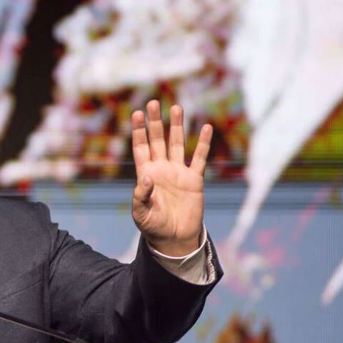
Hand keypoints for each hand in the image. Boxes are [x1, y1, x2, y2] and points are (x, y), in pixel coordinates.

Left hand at [130, 100, 212, 255]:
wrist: (174, 239)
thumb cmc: (153, 227)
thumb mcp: (141, 214)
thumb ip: (141, 195)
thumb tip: (147, 176)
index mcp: (146, 174)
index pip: (141, 147)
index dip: (139, 131)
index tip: (137, 113)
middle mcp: (161, 169)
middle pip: (157, 140)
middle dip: (155, 122)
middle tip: (153, 103)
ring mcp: (178, 172)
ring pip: (177, 144)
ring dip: (176, 126)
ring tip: (176, 108)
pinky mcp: (194, 179)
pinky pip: (199, 158)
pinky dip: (203, 144)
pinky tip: (205, 128)